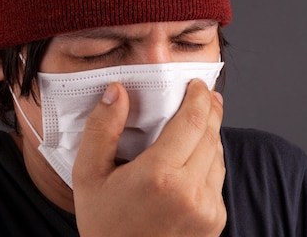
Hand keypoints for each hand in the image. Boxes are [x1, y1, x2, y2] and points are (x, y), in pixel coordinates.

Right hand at [72, 79, 226, 235]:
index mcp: (158, 176)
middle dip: (209, 109)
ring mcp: (208, 208)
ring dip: (209, 135)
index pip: (192, 120)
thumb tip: (117, 91)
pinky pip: (218, 178)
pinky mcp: (217, 220)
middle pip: (210, 133)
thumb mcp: (88, 178)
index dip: (198, 96)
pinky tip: (193, 159)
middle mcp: (190, 191)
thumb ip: (101, 130)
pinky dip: (209, 162)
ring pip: (217, 155)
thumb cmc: (104, 227)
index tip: (197, 84)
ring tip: (197, 123)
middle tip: (204, 94)